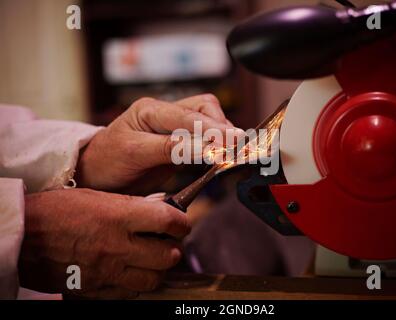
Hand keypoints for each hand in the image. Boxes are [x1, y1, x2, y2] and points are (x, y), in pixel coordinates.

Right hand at [19, 188, 189, 298]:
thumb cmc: (57, 211)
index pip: (169, 221)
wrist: (23, 237)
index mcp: (119, 217)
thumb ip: (131, 206)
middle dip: (174, 248)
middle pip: (168, 255)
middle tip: (168, 242)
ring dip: (158, 269)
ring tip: (151, 259)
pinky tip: (130, 272)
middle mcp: (117, 246)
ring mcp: (107, 272)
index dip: (182, 222)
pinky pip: (129, 294)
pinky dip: (135, 285)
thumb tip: (159, 210)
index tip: (181, 223)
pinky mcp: (96, 290)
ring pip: (153, 280)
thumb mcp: (97, 197)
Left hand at [76, 94, 236, 193]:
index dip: (212, 129)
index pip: (188, 115)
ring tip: (232, 152)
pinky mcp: (179, 143)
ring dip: (222, 134)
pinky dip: (217, 145)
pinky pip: (204, 138)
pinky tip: (222, 155)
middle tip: (236, 148)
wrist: (96, 176)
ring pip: (208, 119)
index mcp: (150, 109)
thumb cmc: (107, 162)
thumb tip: (207, 148)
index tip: (231, 142)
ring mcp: (172, 127)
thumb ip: (170, 148)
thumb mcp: (134, 153)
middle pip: (204, 108)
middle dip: (222, 126)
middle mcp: (164, 113)